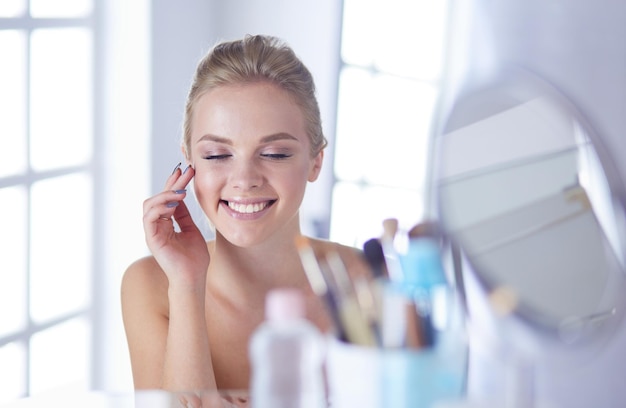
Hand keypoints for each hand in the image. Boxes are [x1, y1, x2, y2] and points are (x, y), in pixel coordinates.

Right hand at [143, 164, 209, 289]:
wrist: (193, 278)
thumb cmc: (194, 258)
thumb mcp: (191, 230)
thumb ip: (184, 214)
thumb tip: (182, 196)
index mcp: (166, 223)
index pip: (168, 198)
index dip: (175, 183)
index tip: (187, 170)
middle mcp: (157, 225)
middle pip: (159, 197)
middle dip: (172, 182)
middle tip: (186, 171)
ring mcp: (153, 232)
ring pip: (150, 205)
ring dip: (165, 194)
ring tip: (181, 191)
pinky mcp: (152, 239)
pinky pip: (149, 218)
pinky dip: (159, 208)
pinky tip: (173, 203)